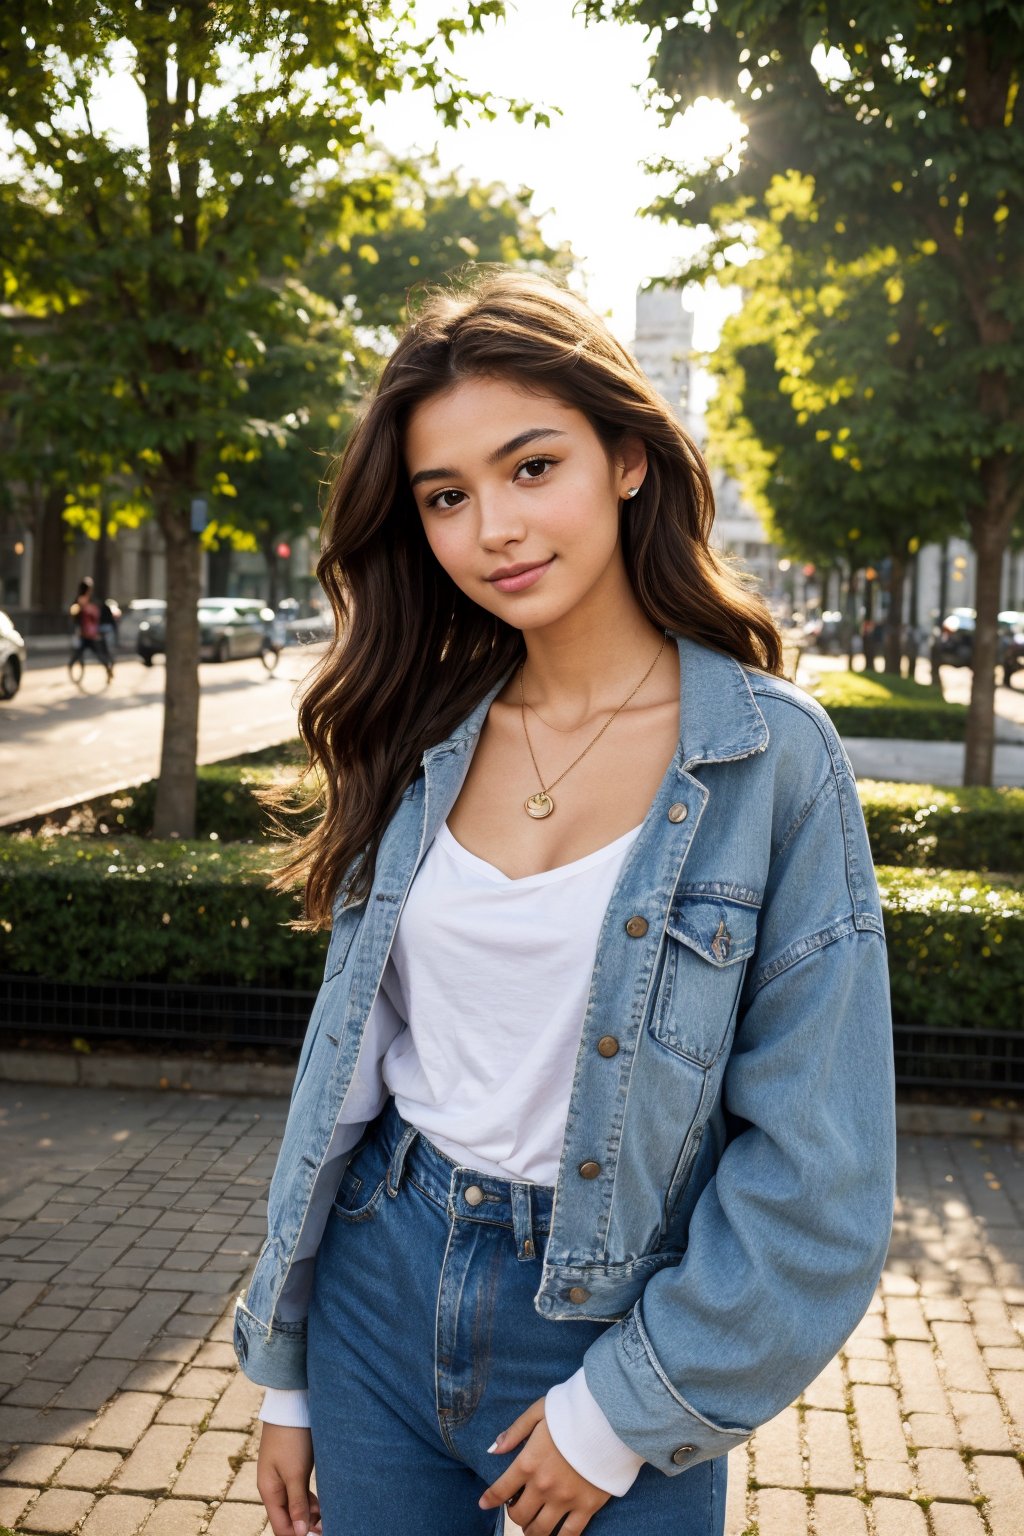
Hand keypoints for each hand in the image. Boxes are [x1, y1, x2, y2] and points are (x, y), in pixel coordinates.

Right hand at [256, 1422, 322, 1535]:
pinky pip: (301, 1493)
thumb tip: (300, 1533)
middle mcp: (274, 1488)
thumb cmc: (291, 1438)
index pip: (281, 1527)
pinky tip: (324, 1505)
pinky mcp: (294, 1469)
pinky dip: (311, 1502)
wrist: (291, 1406)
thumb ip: (297, 1503)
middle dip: (306, 1527)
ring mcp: (284, 1478)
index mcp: (269, 1491)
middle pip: (288, 1519)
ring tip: (328, 1518)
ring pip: (296, 1506)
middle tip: (326, 1528)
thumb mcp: (295, 1473)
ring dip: (310, 1515)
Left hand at [479, 1396, 611, 1533]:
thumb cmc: (573, 1412)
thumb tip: (494, 1449)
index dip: (489, 1499)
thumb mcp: (539, 1411)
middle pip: (519, 1515)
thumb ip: (515, 1431)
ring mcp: (565, 1500)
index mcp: (528, 1462)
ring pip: (540, 1530)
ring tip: (532, 1527)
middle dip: (514, 1514)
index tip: (484, 1503)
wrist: (610, 1420)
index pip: (501, 1489)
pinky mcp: (586, 1507)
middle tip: (518, 1508)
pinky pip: (569, 1534)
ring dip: (531, 1531)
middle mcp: (543, 1486)